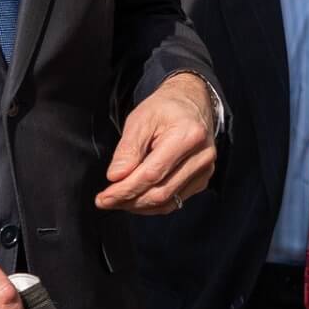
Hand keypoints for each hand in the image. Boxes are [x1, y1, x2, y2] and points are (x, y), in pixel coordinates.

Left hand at [95, 71, 217, 213]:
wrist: (192, 102)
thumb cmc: (165, 108)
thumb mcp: (140, 119)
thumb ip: (128, 149)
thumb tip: (116, 178)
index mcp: (187, 136)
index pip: (152, 174)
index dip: (125, 190)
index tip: (104, 197)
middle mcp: (202, 156)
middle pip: (160, 192)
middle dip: (128, 200)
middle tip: (105, 201)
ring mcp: (205, 170)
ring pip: (167, 202)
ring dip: (138, 206)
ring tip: (117, 200)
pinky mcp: (202, 179)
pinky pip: (175, 201)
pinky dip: (152, 205)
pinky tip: (136, 198)